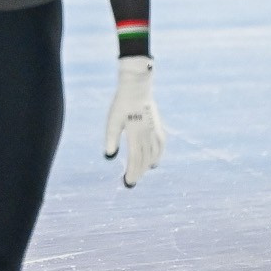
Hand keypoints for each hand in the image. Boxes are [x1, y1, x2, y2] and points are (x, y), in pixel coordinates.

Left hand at [102, 58, 164, 187]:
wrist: (137, 88)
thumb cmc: (121, 104)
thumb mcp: (112, 121)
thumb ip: (111, 139)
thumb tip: (110, 157)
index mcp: (136, 134)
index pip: (135, 159)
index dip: (132, 172)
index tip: (127, 182)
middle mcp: (148, 134)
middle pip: (144, 159)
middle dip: (138, 172)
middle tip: (131, 182)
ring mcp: (155, 130)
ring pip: (154, 154)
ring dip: (147, 165)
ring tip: (141, 173)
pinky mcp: (157, 126)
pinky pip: (160, 145)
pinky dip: (158, 155)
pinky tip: (154, 161)